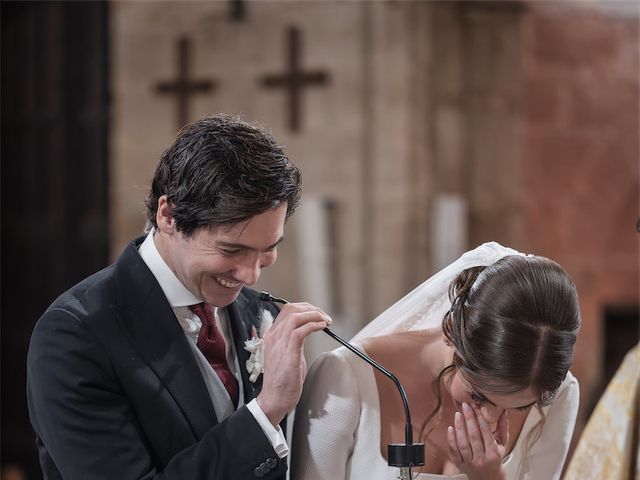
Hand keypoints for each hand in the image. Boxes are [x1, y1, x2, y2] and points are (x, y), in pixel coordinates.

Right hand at [256, 302, 330, 425]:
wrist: (274, 399)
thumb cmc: (282, 380)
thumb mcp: (286, 354)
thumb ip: (293, 341)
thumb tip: (307, 330)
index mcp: (272, 336)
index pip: (287, 310)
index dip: (305, 308)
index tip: (318, 314)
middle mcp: (274, 337)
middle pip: (291, 309)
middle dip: (312, 309)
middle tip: (325, 317)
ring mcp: (279, 345)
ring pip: (296, 317)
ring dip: (315, 315)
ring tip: (326, 321)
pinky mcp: (288, 354)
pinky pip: (300, 332)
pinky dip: (313, 325)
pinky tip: (322, 328)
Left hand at [447, 402, 508, 479]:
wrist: (487, 477)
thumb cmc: (495, 458)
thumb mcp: (502, 444)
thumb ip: (502, 427)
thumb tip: (503, 411)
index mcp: (493, 453)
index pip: (486, 432)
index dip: (480, 417)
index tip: (475, 405)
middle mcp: (482, 459)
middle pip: (474, 436)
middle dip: (469, 418)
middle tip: (465, 405)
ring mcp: (470, 462)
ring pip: (462, 443)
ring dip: (459, 427)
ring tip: (458, 414)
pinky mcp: (459, 464)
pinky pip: (453, 451)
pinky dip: (451, 439)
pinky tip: (450, 428)